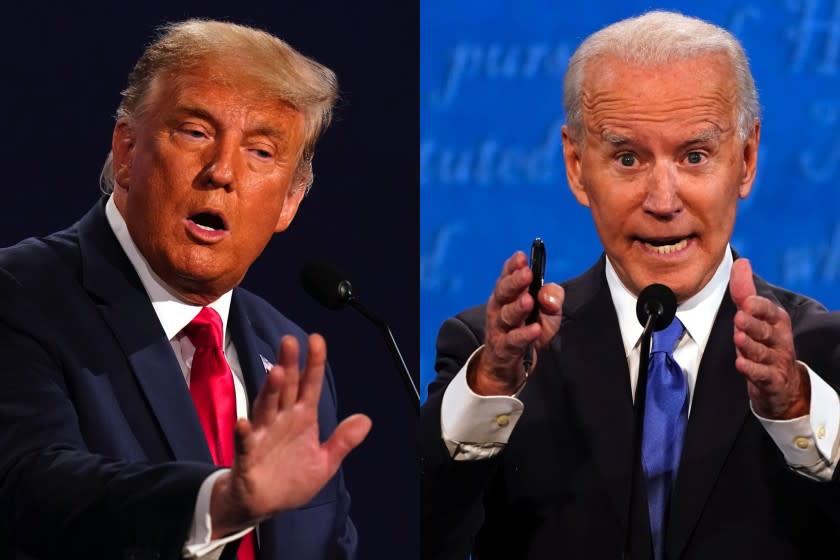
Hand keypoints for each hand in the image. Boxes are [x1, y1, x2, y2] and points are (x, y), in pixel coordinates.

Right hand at [210, 334, 371, 536]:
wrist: (263, 504)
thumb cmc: (291, 478)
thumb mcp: (324, 462)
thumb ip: (343, 441)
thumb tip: (366, 419)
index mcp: (301, 418)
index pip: (310, 386)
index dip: (314, 364)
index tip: (317, 340)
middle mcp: (281, 420)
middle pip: (286, 388)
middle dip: (289, 365)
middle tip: (290, 341)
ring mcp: (262, 435)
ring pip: (266, 408)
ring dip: (270, 391)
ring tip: (277, 373)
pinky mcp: (247, 456)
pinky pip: (244, 443)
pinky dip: (243, 433)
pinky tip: (243, 423)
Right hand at [471, 251, 563, 395]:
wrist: (510, 367)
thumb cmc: (529, 331)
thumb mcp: (548, 313)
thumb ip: (552, 298)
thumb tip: (547, 296)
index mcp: (507, 295)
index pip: (507, 276)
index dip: (513, 266)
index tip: (522, 256)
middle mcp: (499, 309)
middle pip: (503, 292)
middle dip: (514, 282)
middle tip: (527, 273)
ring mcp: (499, 329)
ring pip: (506, 316)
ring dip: (517, 307)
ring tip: (529, 300)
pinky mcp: (504, 349)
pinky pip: (514, 341)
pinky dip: (524, 334)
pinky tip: (535, 329)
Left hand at [729, 258, 809, 418]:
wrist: (780, 384)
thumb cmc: (763, 344)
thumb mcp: (754, 317)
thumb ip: (745, 291)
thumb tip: (741, 262)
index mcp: (776, 322)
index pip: (769, 312)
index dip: (758, 307)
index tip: (746, 301)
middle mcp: (779, 340)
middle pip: (765, 332)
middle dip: (753, 324)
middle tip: (739, 318)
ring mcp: (776, 361)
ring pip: (762, 353)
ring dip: (750, 346)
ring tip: (739, 338)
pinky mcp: (771, 381)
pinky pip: (762, 375)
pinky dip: (751, 370)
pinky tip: (741, 365)